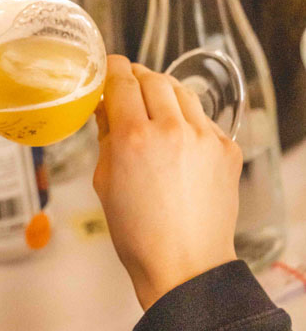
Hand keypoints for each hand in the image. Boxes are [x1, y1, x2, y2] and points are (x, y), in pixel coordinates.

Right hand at [93, 55, 242, 310]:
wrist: (185, 264)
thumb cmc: (139, 233)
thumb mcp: (104, 182)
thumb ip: (105, 137)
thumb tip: (106, 109)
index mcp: (134, 138)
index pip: (122, 82)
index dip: (112, 68)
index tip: (108, 66)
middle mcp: (173, 130)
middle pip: (153, 79)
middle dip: (136, 77)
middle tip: (126, 85)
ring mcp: (204, 138)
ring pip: (181, 91)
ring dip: (163, 91)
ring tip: (152, 105)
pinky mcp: (226, 149)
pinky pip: (202, 118)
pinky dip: (186, 118)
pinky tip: (176, 137)